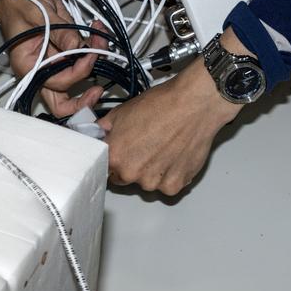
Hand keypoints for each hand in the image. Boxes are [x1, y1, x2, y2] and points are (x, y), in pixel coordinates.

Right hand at [0, 0, 103, 117]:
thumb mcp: (38, 13)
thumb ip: (60, 32)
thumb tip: (79, 50)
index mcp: (26, 64)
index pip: (54, 84)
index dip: (75, 73)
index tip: (88, 55)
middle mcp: (40, 65)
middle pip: (61, 98)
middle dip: (82, 98)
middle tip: (98, 90)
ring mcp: (54, 56)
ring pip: (76, 75)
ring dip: (94, 59)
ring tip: (101, 38)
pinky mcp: (65, 44)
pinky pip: (81, 55)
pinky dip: (94, 46)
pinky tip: (98, 31)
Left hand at [97, 31, 245, 195]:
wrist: (194, 104)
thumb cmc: (162, 104)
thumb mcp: (123, 111)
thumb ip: (105, 129)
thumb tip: (96, 135)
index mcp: (114, 156)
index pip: (103, 168)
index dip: (113, 159)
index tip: (121, 153)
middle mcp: (131, 173)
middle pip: (125, 178)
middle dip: (132, 166)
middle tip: (146, 146)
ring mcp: (153, 182)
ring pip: (147, 183)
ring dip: (153, 172)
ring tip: (164, 148)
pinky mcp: (174, 185)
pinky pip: (167, 186)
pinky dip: (171, 175)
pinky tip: (175, 155)